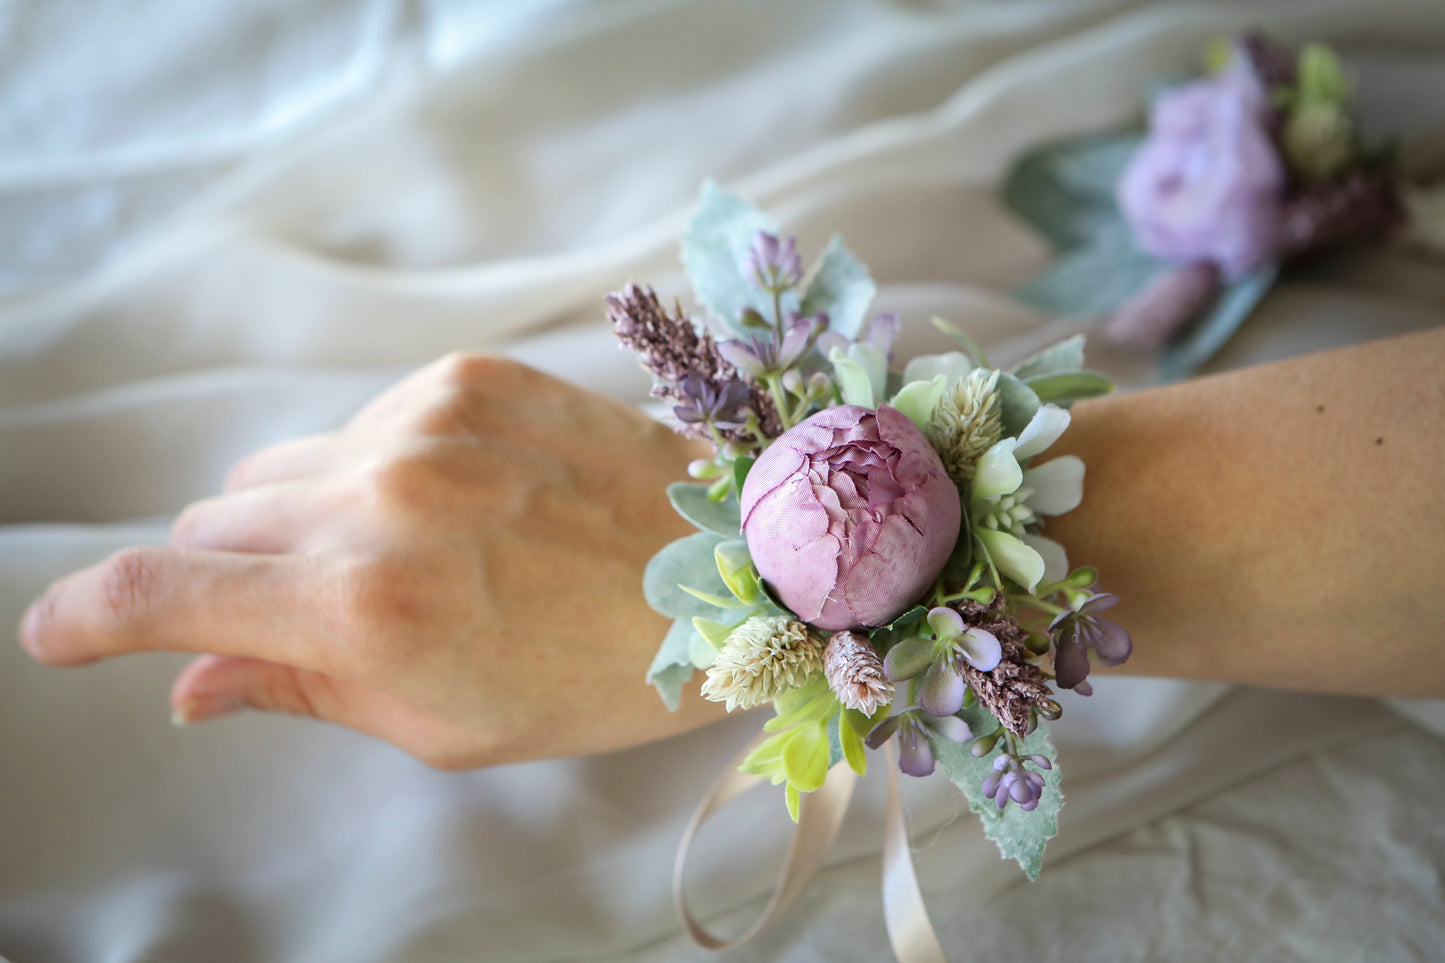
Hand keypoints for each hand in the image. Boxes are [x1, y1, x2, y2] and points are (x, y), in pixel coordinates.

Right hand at [19, 353, 724, 767]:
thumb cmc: (598, 675)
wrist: (733, 571)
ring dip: (305, 518)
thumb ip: (301, 690)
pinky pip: (362, 424)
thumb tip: (188, 685)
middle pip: (214, 522)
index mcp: (366, 611)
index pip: (163, 591)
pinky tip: (461, 503)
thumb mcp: (446, 722)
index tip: (62, 630)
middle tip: (312, 611)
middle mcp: (377, 501)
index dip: (89, 615)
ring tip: (408, 558)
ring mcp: (422, 423)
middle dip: (236, 577)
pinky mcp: (467, 375)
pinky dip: (378, 469)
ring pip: (283, 469)